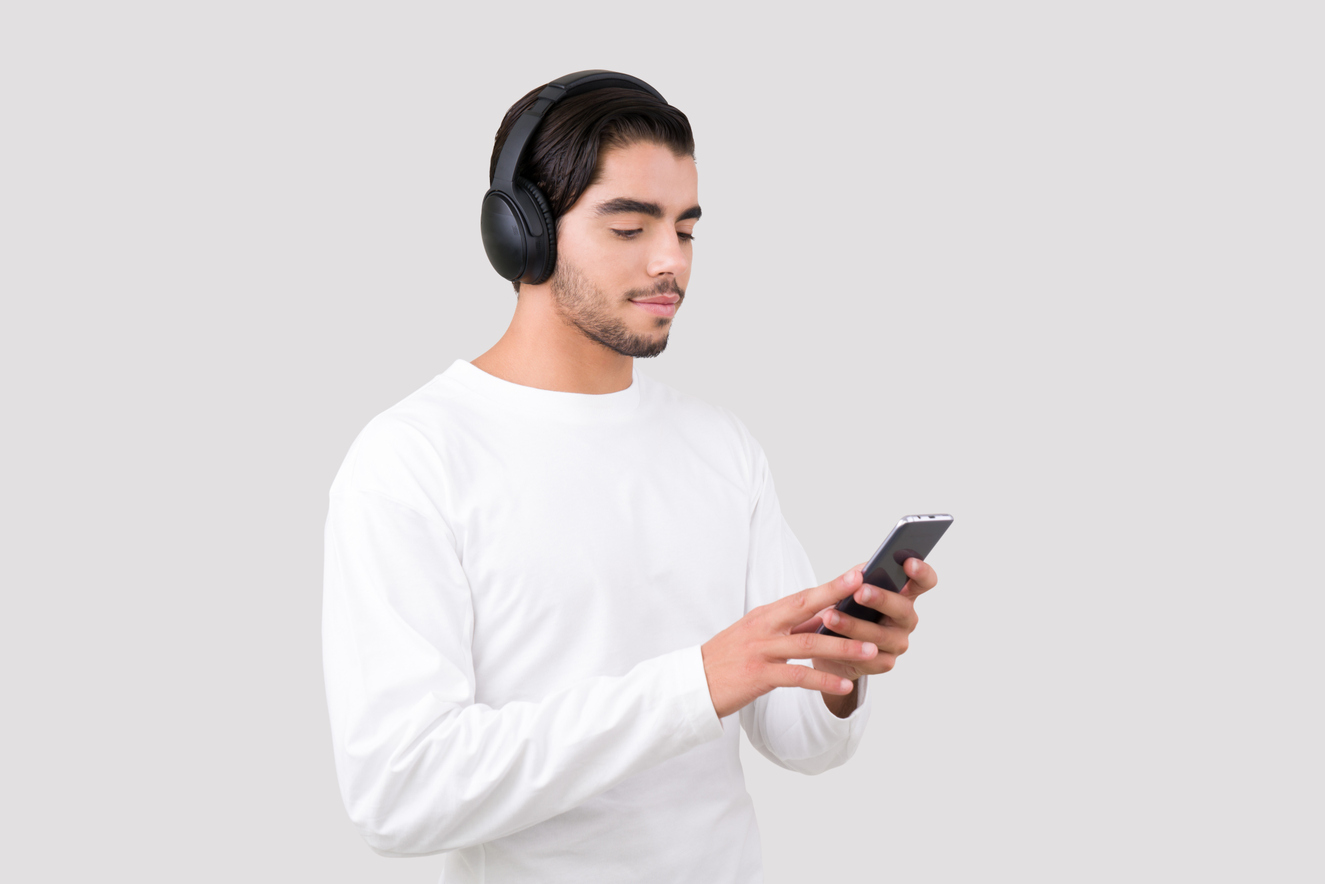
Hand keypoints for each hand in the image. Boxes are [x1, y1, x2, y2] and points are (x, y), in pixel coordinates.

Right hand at [701, 569, 880, 718]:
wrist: (693, 684)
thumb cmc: (727, 659)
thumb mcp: (756, 636)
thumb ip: (789, 628)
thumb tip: (824, 619)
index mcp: (765, 615)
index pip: (803, 596)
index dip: (832, 585)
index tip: (859, 573)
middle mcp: (763, 627)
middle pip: (805, 607)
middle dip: (837, 596)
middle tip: (868, 588)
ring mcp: (760, 650)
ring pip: (807, 645)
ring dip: (842, 646)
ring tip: (872, 649)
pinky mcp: (758, 676)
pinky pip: (797, 677)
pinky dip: (823, 679)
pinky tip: (845, 683)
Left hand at [795, 558, 938, 714]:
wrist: (830, 643)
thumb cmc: (845, 608)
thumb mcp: (850, 588)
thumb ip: (858, 577)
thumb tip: (859, 572)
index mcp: (903, 594)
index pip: (923, 581)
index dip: (921, 572)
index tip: (908, 563)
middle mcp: (906, 619)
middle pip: (902, 608)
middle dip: (880, 599)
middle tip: (859, 592)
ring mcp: (897, 642)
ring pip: (880, 636)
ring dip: (853, 626)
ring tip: (830, 616)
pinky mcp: (883, 663)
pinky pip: (867, 658)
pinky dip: (846, 649)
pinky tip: (830, 642)